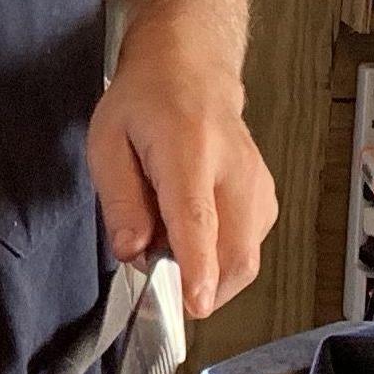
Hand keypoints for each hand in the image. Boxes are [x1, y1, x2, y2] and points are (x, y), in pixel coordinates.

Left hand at [87, 39, 276, 318]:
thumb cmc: (146, 102)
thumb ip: (119, 200)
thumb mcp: (107, 142)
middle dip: (198, 284)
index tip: (193, 303)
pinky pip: (247, 248)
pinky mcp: (266, 200)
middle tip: (156, 267)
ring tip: (167, 235)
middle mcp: (235, 170)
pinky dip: (218, 257)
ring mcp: (258, 186)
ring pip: (244, 258)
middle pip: (234, 251)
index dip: (196, 266)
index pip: (199, 219)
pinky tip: (190, 233)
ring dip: (206, 270)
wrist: (192, 70)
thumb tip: (132, 251)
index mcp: (190, 150)